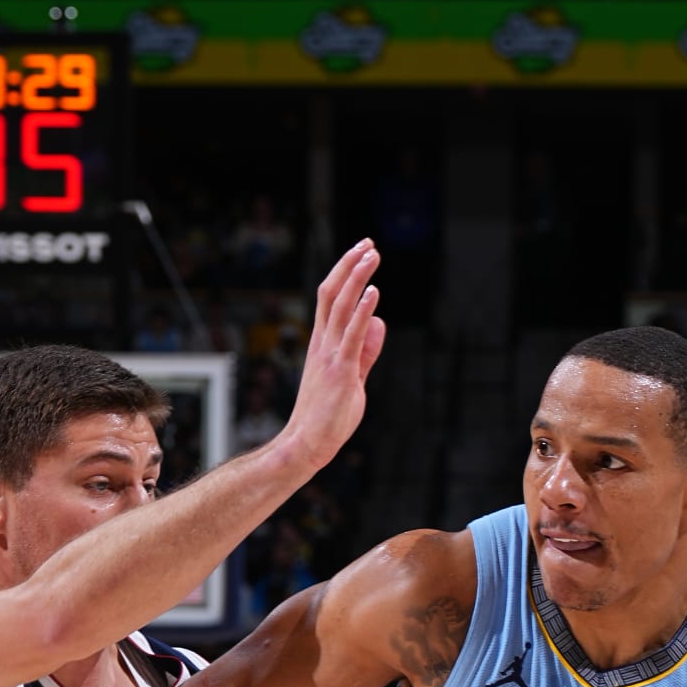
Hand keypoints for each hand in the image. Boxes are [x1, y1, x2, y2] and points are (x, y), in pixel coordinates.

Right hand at [281, 241, 385, 473]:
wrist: (308, 443)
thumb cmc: (328, 415)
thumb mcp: (353, 376)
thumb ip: (366, 350)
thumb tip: (379, 322)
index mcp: (322, 343)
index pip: (330, 298)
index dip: (345, 273)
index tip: (361, 253)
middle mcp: (323, 343)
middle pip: (332, 292)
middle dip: (350, 264)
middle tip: (368, 243)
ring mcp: (329, 355)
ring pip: (340, 307)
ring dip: (357, 278)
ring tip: (372, 255)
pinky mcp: (340, 371)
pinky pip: (351, 335)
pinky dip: (362, 311)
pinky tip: (374, 292)